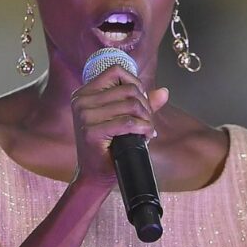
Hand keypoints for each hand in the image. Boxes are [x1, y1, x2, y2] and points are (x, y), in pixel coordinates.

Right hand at [69, 65, 170, 185]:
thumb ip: (141, 103)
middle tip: (147, 121)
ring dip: (146, 118)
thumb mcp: (123, 119)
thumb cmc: (108, 146)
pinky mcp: (91, 132)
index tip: (142, 101)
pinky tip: (146, 135)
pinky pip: (128, 122)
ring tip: (147, 130)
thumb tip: (164, 91)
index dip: (136, 83)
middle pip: (128, 89)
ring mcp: (84, 116)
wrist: (95, 174)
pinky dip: (143, 128)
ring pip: (131, 105)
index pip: (115, 71)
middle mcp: (81, 101)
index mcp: (84, 93)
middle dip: (145, 105)